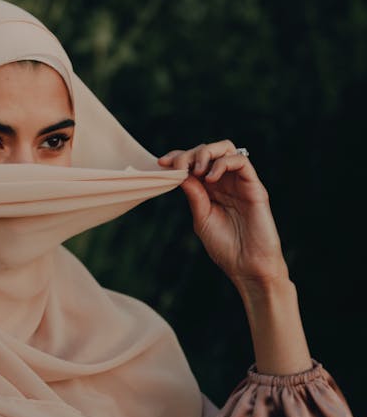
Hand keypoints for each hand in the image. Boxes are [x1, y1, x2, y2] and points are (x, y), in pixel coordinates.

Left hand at [157, 141, 287, 290]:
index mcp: (211, 189)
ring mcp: (240, 183)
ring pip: (226, 148)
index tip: (161, 163)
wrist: (248, 267)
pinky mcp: (255, 187)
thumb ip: (194, 195)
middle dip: (189, 154)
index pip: (194, 162)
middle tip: (178, 167)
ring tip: (196, 171)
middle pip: (208, 150)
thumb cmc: (225, 248)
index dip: (178, 157)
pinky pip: (241, 161)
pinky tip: (210, 178)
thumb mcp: (202, 218)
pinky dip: (222, 163)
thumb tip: (181, 172)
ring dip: (206, 153)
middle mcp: (225, 182)